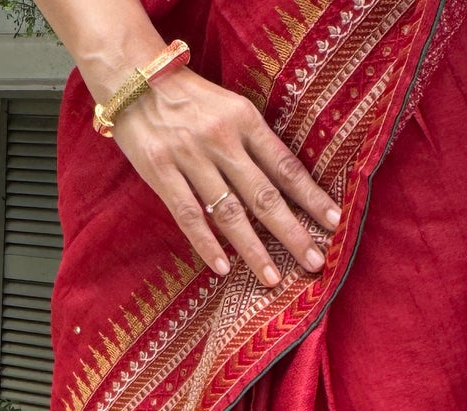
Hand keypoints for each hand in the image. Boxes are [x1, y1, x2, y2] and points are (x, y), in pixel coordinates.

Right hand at [112, 67, 341, 286]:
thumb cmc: (188, 98)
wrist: (131, 75)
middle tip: (315, 262)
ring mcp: (189, 157)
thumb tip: (286, 187)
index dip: (312, 196)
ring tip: (272, 277)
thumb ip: (254, 144)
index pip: (285, 166)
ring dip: (253, 249)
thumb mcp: (230, 108)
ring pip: (228, 212)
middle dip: (292, 232)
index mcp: (244, 120)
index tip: (335, 222)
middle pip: (264, 194)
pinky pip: (188, 214)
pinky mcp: (160, 171)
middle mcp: (221, 139)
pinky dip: (206, 243)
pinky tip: (223, 267)